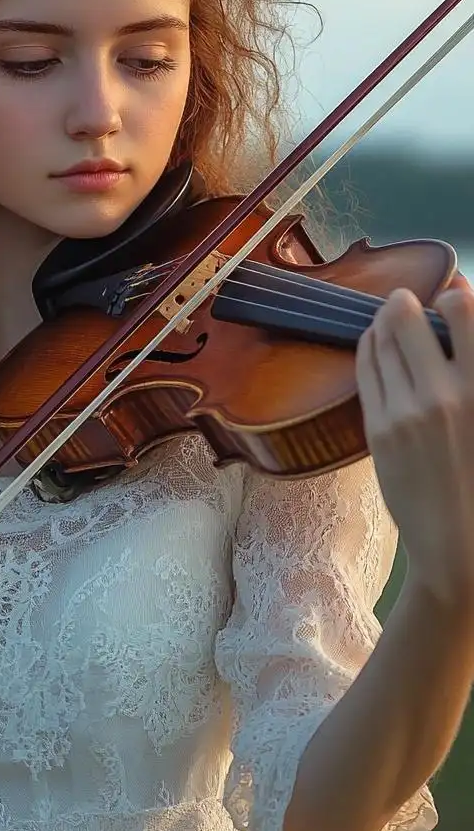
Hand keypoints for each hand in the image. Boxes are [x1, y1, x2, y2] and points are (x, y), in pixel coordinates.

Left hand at [357, 277, 473, 620]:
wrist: (456, 537)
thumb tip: (462, 300)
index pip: (463, 310)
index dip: (453, 293)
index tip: (449, 295)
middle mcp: (445, 394)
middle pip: (410, 319)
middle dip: (403, 303)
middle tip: (402, 300)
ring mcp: (407, 412)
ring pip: (382, 343)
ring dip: (382, 323)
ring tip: (387, 318)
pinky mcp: (380, 431)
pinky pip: (366, 373)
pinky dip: (367, 350)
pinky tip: (373, 344)